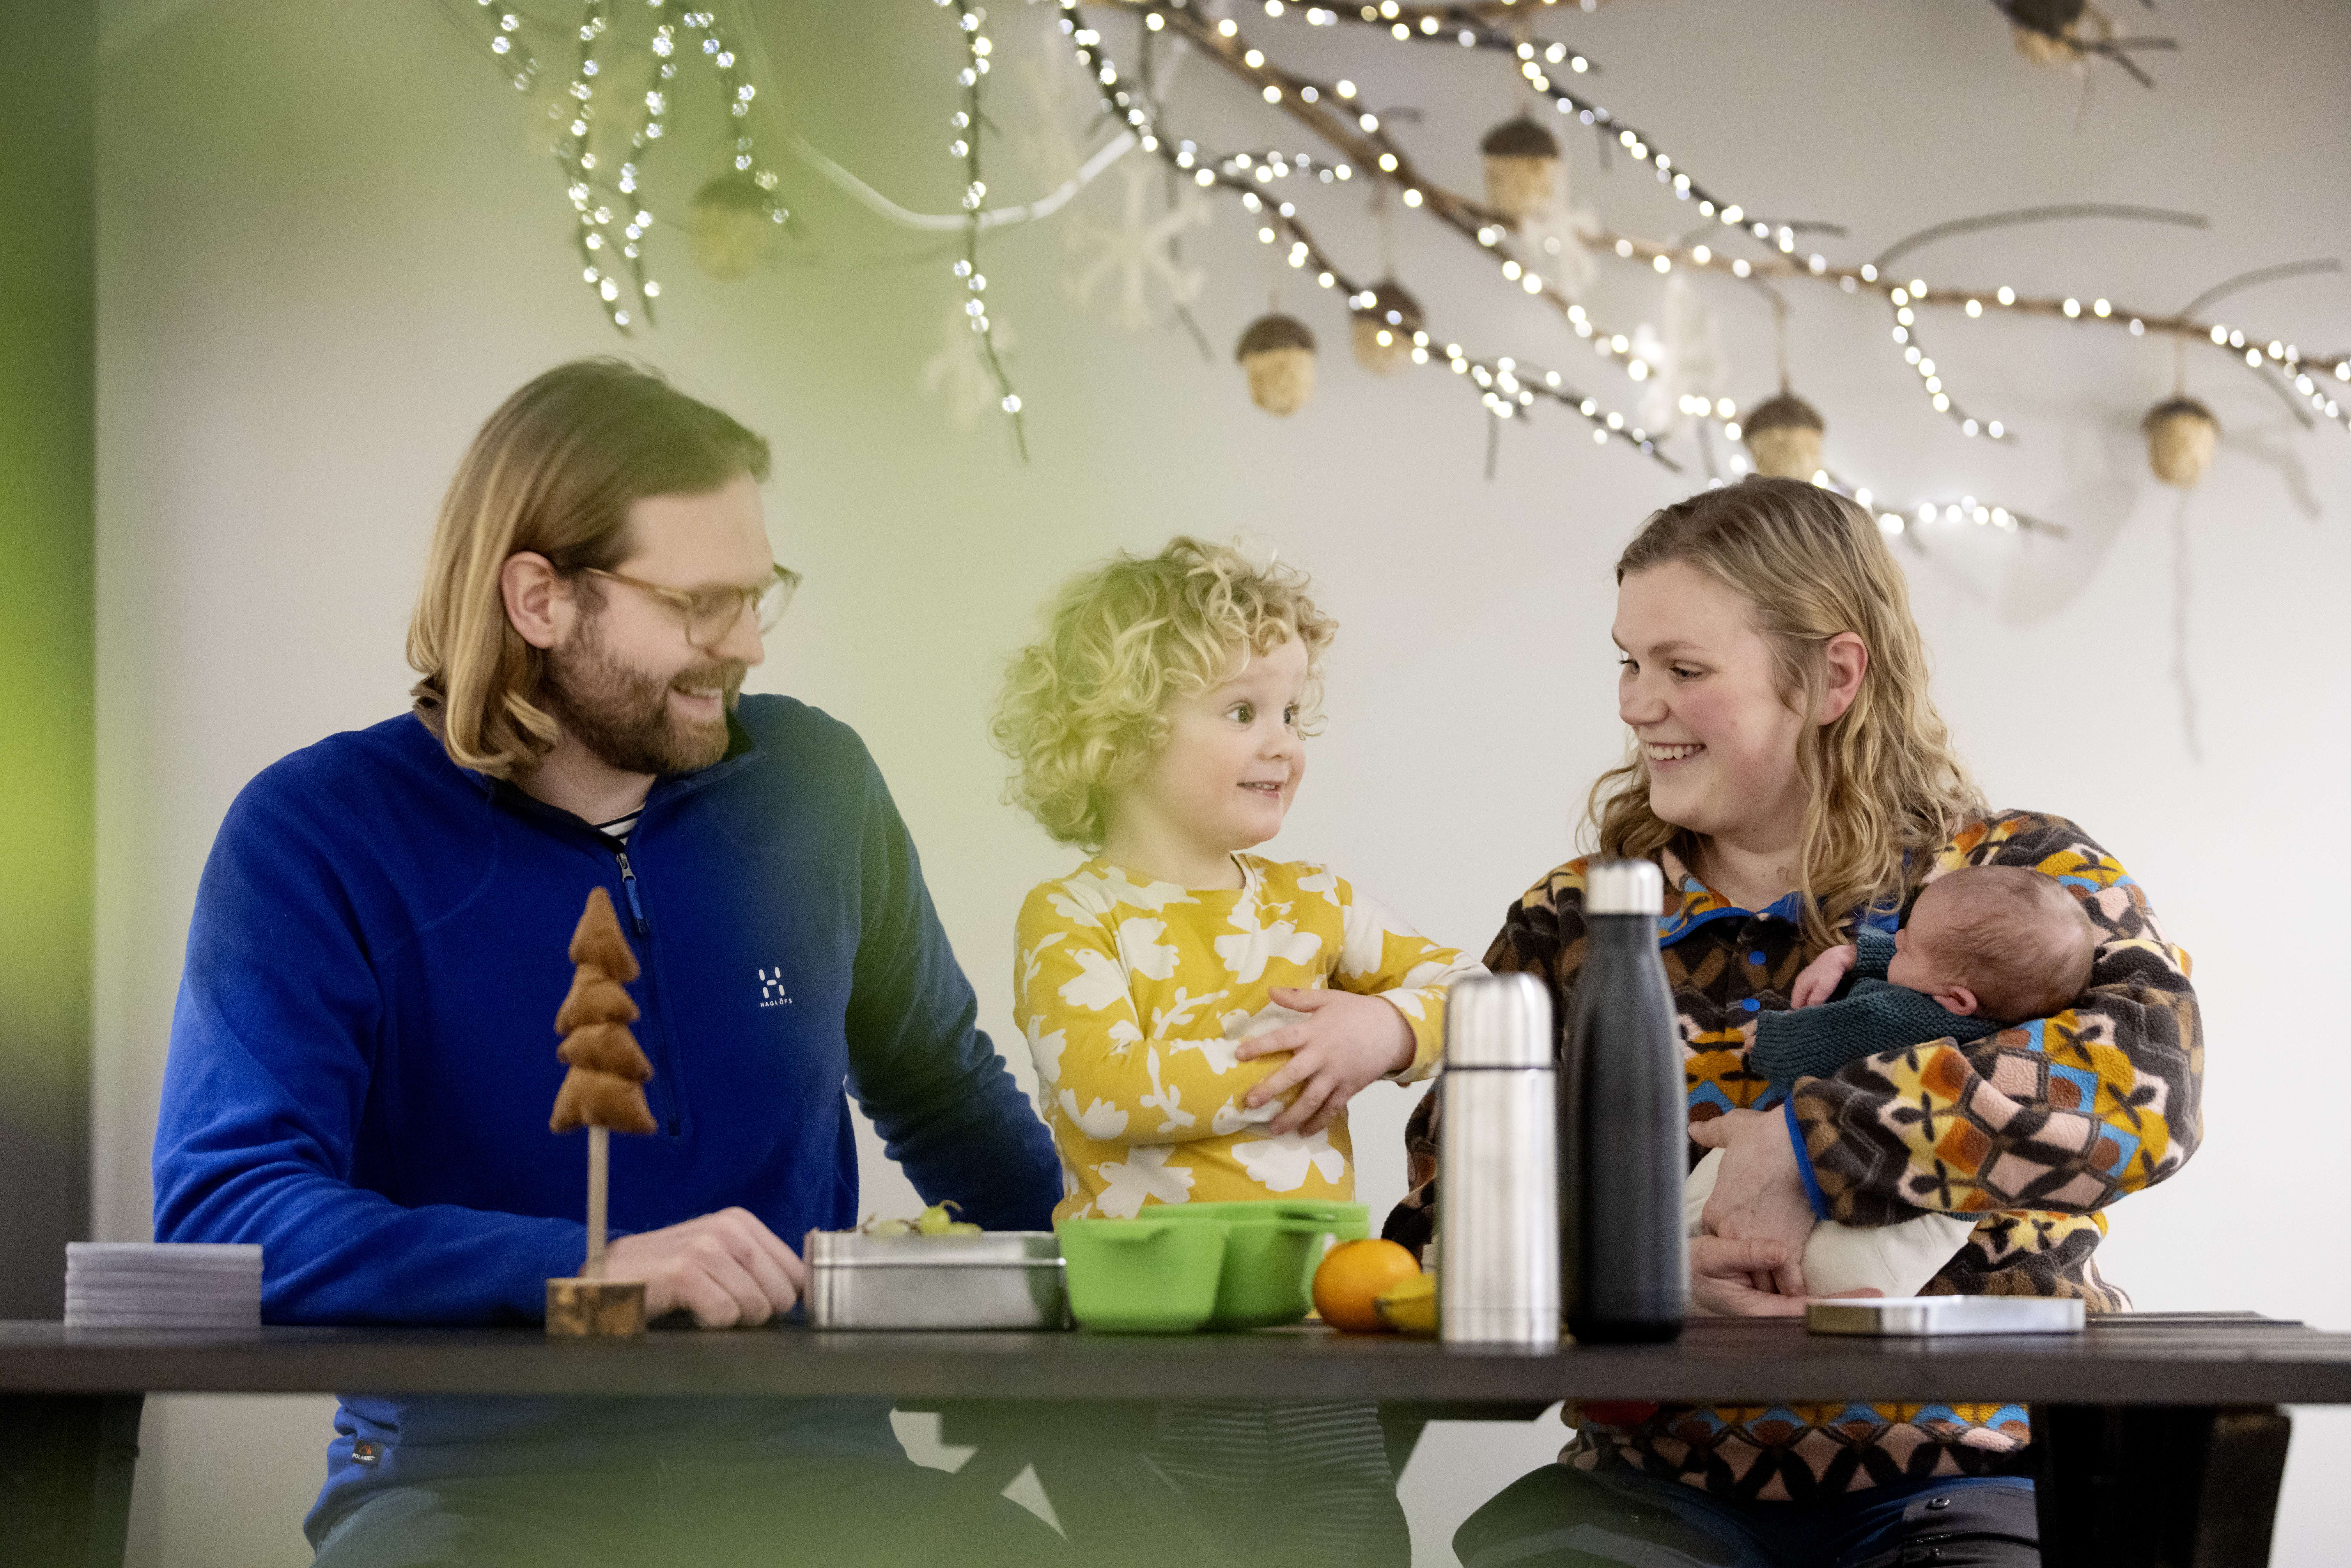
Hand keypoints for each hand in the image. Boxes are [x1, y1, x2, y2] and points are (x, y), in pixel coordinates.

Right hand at [602, 1207, 806, 1327]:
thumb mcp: (718, 1256)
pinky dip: (708, 1323)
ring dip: (730, 1319)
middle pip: (781, 1294)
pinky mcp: (685, 1273)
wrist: (610, 1277)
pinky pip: (724, 1316)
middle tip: (721, 1303)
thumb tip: (805, 1290)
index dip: (784, 1299)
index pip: (797, 1273)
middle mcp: (727, 1228)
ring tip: (701, 1304)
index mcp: (741, 1222)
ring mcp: (706, 1248)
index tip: (760, 1305)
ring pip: (754, 1307)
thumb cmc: (669, 1273)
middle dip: (756, 1312)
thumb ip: (759, 1266)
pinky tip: (687, 1309)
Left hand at [1234, 987, 1415, 1135]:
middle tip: (1250, 1103)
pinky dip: (1319, 1122)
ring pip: (1311, 1099)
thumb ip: (1298, 998)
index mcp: (1314, 1031)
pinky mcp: (1349, 1088)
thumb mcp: (1328, 999)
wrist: (1393, 1029)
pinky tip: (1304, 1132)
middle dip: (1270, 1089)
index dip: (1259, 1047)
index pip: (1281, 1039)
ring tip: (1274, 1128)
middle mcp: (1322, 1055)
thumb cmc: (1356, 1012)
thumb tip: (1270, 990)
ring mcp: (1336, 1075)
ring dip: (1291, 1115)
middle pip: (1293, 1075)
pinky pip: (1332, 1109)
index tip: (1238, 1055)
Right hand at [1689, 1237, 1879, 1316]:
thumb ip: (1743, 1254)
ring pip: (1810, 1312)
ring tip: (1868, 1297)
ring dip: (1837, 1305)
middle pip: (1814, 1316)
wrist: (1679, 1275)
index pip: (1805, 1311)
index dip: (1836, 1306)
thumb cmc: (1692, 1267)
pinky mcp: (1771, 1301)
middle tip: (1879, 1298)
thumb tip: (1778, 1251)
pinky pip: (1801, 1303)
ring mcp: (1770, 1310)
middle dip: (1846, 1309)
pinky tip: (1841, 1296)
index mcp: (1755, 1309)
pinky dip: (1823, 1299)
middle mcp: (1767, 1315)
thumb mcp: (1711, 1255)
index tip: (1866, 1298)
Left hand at [1690, 1109, 1816, 1298]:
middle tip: (1764, 1277)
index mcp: (1717, 1210)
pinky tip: (1801, 1297)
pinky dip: (1795, 1290)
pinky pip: (1788, 1282)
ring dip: (1772, 1286)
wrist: (1799, 1145)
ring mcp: (1758, 1245)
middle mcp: (1732, 1233)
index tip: (1747, 1245)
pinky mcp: (1786, 1250)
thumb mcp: (1732, 1129)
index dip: (1734, 1241)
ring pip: (1762, 1278)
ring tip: (1782, 1297)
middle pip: (1738, 1265)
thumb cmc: (1765, 1137)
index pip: (1719, 1238)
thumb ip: (1711, 1133)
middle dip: (1751, 1272)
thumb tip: (1694, 1127)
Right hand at [1789, 945, 1857, 1008]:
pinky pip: (1806, 991)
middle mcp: (1798, 982)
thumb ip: (1814, 1000)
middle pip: (1798, 1000)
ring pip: (1802, 996)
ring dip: (1809, 1001)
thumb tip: (1808, 1012)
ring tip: (1820, 1005)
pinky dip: (1811, 995)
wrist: (1836, 957)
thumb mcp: (1824, 989)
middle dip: (1805, 1007)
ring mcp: (1803, 979)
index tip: (1813, 1016)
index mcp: (1800, 986)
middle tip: (1817, 1011)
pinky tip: (1820, 996)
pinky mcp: (1808, 977)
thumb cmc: (1830, 973)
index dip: (1802, 1012)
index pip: (1795, 1005)